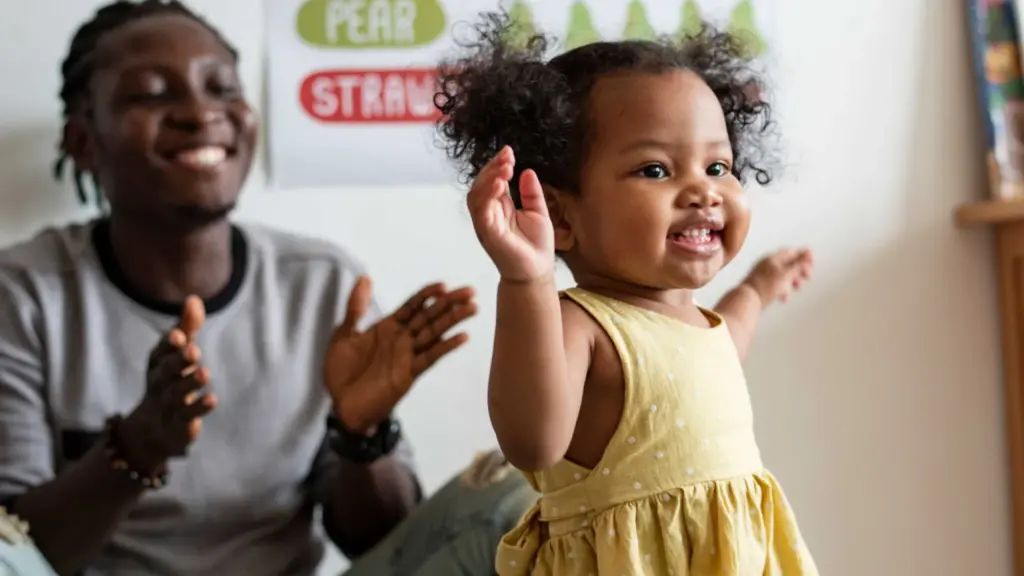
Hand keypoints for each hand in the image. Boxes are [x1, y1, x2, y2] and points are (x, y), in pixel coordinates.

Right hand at [122, 296, 216, 472]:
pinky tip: (212, 399)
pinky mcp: (179, 425)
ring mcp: (168, 405)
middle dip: (178, 360)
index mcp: (158, 364)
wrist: (153, 430)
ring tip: (205, 373)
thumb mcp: (177, 354)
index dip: (169, 344)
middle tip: (194, 350)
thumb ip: (187, 328)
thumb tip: (194, 298)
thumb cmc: (169, 381)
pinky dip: (198, 408)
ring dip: (190, 383)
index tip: (180, 335)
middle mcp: (160, 383)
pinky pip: (187, 416)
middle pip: (166, 371)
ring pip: (176, 393)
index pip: (161, 351)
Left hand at [324, 277, 476, 433]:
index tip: (443, 285)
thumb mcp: (344, 334)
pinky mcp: (409, 373)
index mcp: (388, 327)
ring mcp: (408, 355)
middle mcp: (402, 339)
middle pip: (429, 316)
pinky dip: (446, 346)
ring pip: (434, 333)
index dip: (427, 295)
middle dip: (449, 303)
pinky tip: (462, 336)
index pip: (412, 306)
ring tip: (472, 307)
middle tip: (470, 291)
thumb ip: (356, 308)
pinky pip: (430, 357)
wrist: (342, 406)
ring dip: (453, 320)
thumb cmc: (342, 372)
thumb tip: (365, 278)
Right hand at [468, 146, 554, 281]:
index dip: (497, 165)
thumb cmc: (536, 246)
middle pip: (481, 185)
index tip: (509, 152)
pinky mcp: (489, 234)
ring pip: (476, 196)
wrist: (537, 271)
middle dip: (492, 168)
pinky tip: (499, 186)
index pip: (492, 181)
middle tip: (507, 158)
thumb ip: (531, 193)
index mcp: (499, 207)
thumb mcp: (537, 212)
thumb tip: (527, 171)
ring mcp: (486, 224)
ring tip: (504, 169)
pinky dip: (487, 197)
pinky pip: (481, 213)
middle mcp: (489, 214)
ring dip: (488, 179)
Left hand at [742, 248, 813, 305]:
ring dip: (793, 280)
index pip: (791, 252)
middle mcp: (767, 264)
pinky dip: (783, 289)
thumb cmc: (766, 286)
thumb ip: (798, 264)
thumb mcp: (787, 274)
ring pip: (782, 275)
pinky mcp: (760, 285)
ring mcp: (762, 275)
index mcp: (772, 258)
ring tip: (798, 287)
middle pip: (788, 263)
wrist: (747, 300)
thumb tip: (808, 252)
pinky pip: (775, 285)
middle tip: (808, 276)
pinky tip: (784, 297)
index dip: (804, 256)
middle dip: (799, 270)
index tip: (812, 261)